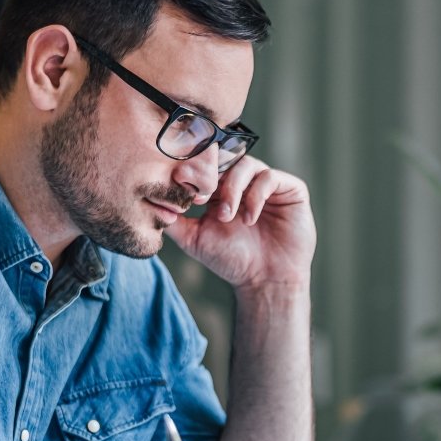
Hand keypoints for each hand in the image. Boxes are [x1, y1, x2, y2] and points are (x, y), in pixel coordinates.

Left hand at [165, 156, 315, 291]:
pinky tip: (249, 218)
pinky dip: (256, 195)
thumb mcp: (195, 239)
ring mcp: (268, 184)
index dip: (196, 174)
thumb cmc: (232, 260)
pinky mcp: (290, 188)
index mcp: (223, 188)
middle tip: (203, 201)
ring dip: (233, 189)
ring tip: (228, 215)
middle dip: (212, 179)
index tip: (187, 196)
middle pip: (226, 160)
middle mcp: (245, 182)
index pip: (208, 167)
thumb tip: (150, 205)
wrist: (264, 281)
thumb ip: (174, 221)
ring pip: (246, 165)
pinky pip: (270, 177)